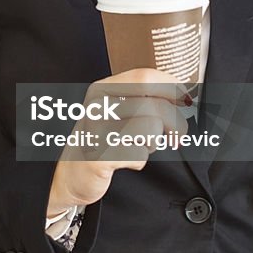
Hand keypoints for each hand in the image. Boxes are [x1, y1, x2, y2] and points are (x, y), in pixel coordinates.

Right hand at [47, 68, 188, 215]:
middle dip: (176, 123)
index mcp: (102, 89)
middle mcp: (97, 105)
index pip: (145, 76)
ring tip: (142, 146)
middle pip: (155, 104)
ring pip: (152, 127)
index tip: (185, 99)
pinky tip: (126, 160)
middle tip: (176, 136)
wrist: (68, 175)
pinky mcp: (99, 156)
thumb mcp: (114, 111)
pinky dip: (140, 160)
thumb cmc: (100, 141)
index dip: (172, 87)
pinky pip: (139, 154)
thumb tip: (183, 95)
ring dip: (155, 142)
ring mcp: (97, 130)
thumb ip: (141, 99)